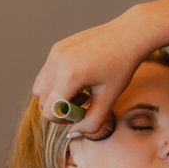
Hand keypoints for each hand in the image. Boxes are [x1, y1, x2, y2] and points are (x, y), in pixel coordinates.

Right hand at [33, 5, 147, 134]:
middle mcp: (58, 63)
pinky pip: (47, 73)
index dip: (63, 119)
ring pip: (40, 87)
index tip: (80, 113)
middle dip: (59, 107)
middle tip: (82, 102)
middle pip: (42, 100)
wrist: (128, 35)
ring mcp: (55, 53)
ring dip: (56, 95)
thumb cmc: (121, 67)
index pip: (49, 111)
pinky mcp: (57, 48)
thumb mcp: (109, 100)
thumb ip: (91, 123)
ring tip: (80, 91)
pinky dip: (57, 82)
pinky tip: (79, 78)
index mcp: (70, 76)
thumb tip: (74, 131)